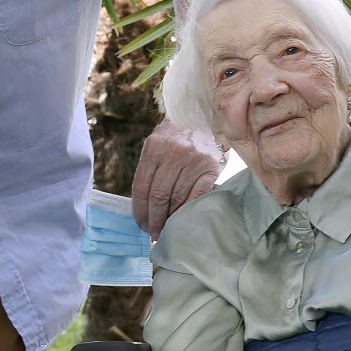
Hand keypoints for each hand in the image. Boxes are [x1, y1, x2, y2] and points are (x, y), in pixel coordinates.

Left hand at [131, 120, 223, 236]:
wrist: (208, 118)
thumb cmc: (179, 134)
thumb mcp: (159, 142)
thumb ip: (150, 166)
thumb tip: (142, 202)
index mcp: (154, 147)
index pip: (141, 186)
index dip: (139, 209)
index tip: (140, 223)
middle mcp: (173, 152)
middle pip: (158, 195)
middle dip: (153, 218)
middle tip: (152, 232)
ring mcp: (193, 160)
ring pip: (177, 198)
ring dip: (170, 217)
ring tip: (166, 228)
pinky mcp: (211, 167)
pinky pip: (196, 195)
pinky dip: (188, 209)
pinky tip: (183, 218)